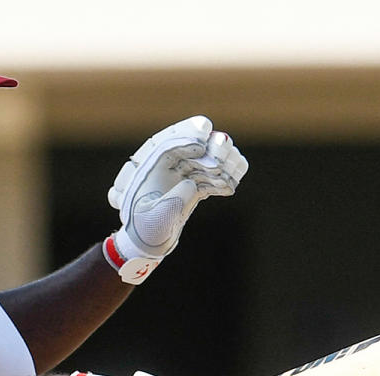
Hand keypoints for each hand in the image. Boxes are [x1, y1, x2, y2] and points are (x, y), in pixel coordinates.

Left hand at [102, 116, 248, 284]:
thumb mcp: (153, 220)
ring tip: (236, 163)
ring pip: (205, 161)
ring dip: (223, 159)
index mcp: (147, 166)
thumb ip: (171, 202)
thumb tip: (192, 185)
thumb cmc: (143, 231)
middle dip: (210, 145)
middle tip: (225, 143)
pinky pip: (211, 178)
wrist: (147, 244)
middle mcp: (164, 166)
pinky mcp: (193, 185)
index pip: (167, 141)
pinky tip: (234, 180)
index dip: (187, 131)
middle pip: (191, 148)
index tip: (204, 127)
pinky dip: (224, 178)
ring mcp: (181, 175)